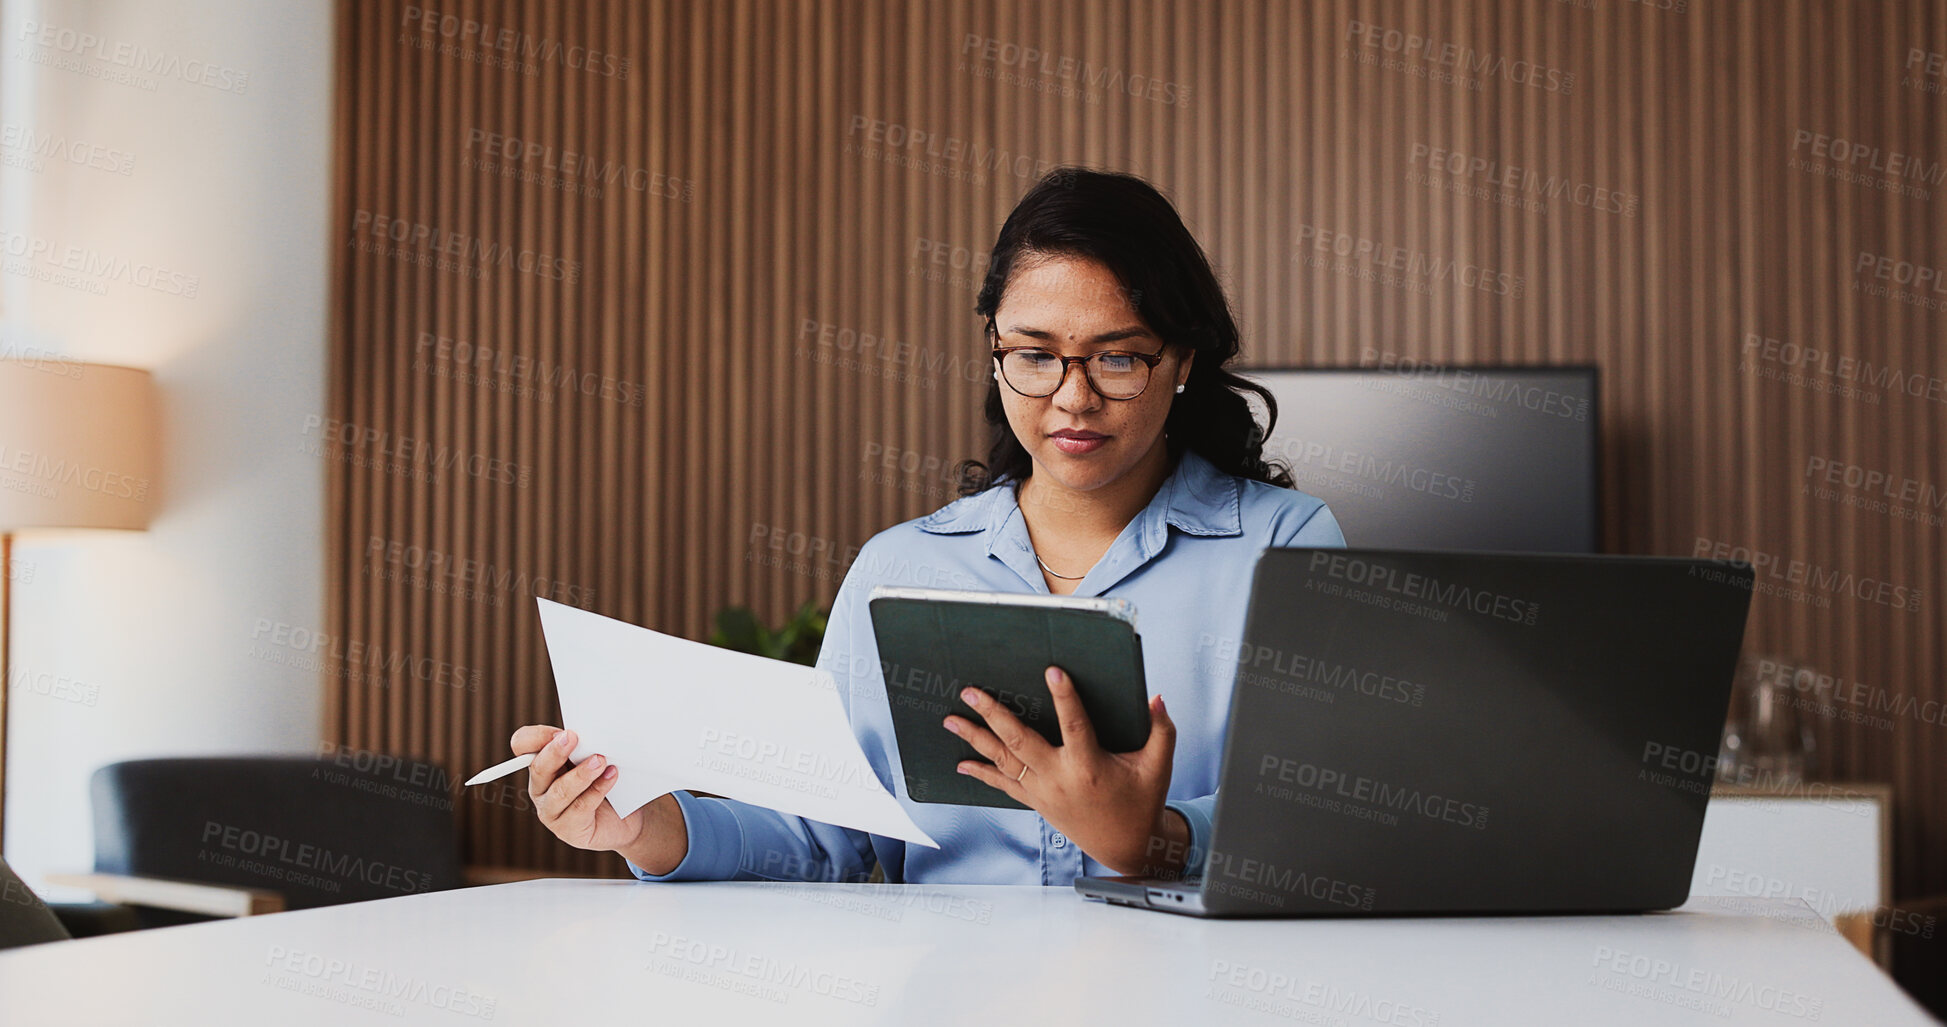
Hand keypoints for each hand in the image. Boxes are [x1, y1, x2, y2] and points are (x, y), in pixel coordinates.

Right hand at [512, 725, 640, 851]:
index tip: (561, 731)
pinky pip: (581, 807)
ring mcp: (551, 811)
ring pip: (560, 791)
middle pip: (537, 768)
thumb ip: (584, 745)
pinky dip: (598, 789)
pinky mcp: (568, 830)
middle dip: (554, 752)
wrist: (624, 819)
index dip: (537, 736)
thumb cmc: (604, 782)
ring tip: (600, 760)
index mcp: (542, 763)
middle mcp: (541, 788)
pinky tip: (611, 776)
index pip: (523, 745)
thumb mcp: (591, 757)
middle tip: (573, 737)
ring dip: (581, 774)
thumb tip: (589, 730)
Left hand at [944, 667, 1187, 875]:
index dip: (1065, 697)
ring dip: (975, 740)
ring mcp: (1044, 792)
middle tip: (971, 692)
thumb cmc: (1142, 803)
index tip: (1053, 670)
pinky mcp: (1037, 801)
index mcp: (1090, 766)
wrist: (1127, 847)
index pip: (1075, 724)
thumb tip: (1156, 698)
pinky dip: (982, 773)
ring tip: (952, 720)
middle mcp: (1060, 778)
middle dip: (993, 715)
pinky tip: (962, 762)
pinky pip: (1004, 785)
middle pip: (1020, 742)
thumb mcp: (1159, 767)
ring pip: (1004, 762)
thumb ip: (1162, 730)